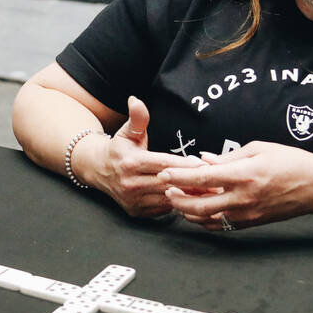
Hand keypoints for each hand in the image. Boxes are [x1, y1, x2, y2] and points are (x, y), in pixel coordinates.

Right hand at [79, 96, 203, 217]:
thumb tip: (136, 100)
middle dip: (192, 181)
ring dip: (188, 195)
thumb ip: (137, 118)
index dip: (184, 164)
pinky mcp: (136, 212)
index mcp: (130, 163)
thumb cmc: (119, 149)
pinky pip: (162, 210)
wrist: (98, 170)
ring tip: (208, 190)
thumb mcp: (127, 131)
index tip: (203, 164)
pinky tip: (192, 198)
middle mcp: (130, 184)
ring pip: (167, 199)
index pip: (163, 164)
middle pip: (168, 183)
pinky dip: (177, 204)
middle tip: (214, 179)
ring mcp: (133, 200)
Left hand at [162, 141, 312, 230]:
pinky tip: (197, 211)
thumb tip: (203, 160)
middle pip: (198, 206)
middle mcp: (242, 198)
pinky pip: (220, 226)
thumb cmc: (291, 163)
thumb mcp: (258, 149)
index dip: (178, 177)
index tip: (164, 174)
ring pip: (206, 220)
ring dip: (187, 211)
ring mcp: (246, 213)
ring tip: (178, 199)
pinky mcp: (251, 222)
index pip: (201, 179)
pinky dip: (204, 220)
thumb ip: (227, 157)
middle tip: (167, 190)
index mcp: (243, 175)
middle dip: (177, 199)